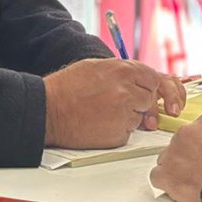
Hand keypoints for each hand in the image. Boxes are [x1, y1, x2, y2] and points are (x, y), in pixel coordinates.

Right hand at [44, 59, 185, 148]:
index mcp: (123, 71)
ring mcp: (124, 113)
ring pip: (140, 116)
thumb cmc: (67, 88)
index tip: (148, 92)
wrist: (48, 110)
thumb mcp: (96, 67)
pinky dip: (118, 130)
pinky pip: (128, 132)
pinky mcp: (118, 134)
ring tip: (103, 112)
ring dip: (128, 116)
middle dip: (140, 102)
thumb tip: (140, 77)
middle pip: (150, 98)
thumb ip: (122, 71)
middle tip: (119, 103)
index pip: (153, 78)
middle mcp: (127, 91)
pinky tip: (100, 124)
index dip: (149, 86)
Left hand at [150, 114, 201, 201]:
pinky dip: (166, 184)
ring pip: (167, 159)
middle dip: (187, 156)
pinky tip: (179, 190)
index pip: (197, 130)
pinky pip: (157, 176)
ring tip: (191, 182)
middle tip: (199, 170)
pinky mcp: (165, 173)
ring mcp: (173, 151)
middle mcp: (187, 132)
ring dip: (175, 169)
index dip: (200, 145)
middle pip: (180, 143)